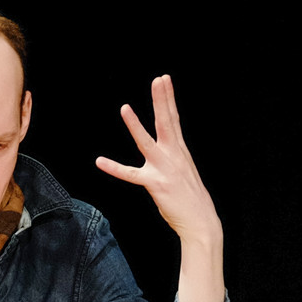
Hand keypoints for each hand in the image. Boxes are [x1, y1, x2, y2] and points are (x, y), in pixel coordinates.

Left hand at [95, 75, 221, 244]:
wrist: (201, 222)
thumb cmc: (192, 200)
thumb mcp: (185, 172)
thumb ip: (174, 159)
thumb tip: (168, 151)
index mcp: (181, 152)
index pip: (174, 120)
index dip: (168, 99)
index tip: (164, 80)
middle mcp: (174, 156)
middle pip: (167, 122)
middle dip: (162, 99)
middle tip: (160, 79)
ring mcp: (165, 169)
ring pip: (147, 143)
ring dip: (135, 126)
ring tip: (124, 108)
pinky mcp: (156, 185)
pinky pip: (131, 175)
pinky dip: (115, 168)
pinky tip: (100, 161)